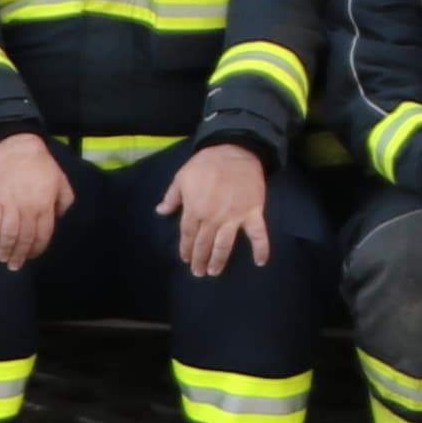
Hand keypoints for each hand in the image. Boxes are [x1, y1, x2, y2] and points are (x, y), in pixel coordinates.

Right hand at [0, 130, 72, 270]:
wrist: (14, 143)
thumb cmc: (38, 162)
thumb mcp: (59, 179)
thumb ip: (64, 200)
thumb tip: (59, 218)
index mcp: (45, 204)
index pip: (42, 235)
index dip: (36, 249)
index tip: (30, 257)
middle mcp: (28, 207)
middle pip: (24, 238)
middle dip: (19, 255)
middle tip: (14, 265)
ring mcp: (9, 203)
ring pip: (8, 234)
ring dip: (5, 249)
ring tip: (2, 257)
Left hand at [169, 141, 272, 278]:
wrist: (235, 150)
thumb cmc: (206, 163)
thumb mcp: (182, 176)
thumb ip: (172, 197)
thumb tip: (160, 212)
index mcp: (194, 209)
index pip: (188, 235)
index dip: (186, 248)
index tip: (186, 259)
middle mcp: (213, 218)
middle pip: (204, 243)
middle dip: (200, 259)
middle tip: (199, 272)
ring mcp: (234, 217)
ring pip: (224, 245)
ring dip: (218, 260)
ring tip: (214, 272)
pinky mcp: (252, 213)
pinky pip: (258, 234)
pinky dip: (261, 249)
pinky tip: (260, 262)